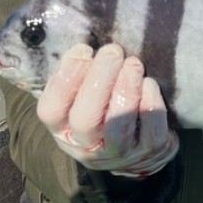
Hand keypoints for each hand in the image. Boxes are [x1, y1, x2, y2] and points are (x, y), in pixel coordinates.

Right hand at [36, 44, 177, 177]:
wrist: (140, 146)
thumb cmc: (106, 111)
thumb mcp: (84, 98)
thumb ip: (81, 78)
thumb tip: (82, 49)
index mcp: (63, 130)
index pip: (51, 110)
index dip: (65, 79)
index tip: (83, 49)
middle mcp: (86, 146)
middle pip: (85, 118)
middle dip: (99, 81)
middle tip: (112, 51)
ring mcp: (118, 153)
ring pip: (117, 124)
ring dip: (125, 89)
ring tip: (133, 63)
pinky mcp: (149, 152)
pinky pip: (151, 129)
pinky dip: (150, 102)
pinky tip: (149, 83)